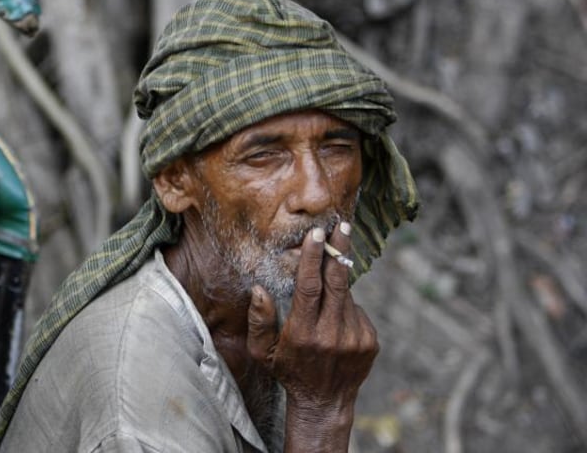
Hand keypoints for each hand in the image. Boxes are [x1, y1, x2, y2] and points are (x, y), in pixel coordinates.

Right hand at [245, 223, 378, 449]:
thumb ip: (259, 320)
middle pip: (337, 282)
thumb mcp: (262, 352)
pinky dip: (345, 308)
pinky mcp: (370, 341)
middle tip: (341, 226)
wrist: (325, 402)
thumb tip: (258, 288)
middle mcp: (331, 334)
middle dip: (339, 250)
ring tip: (326, 291)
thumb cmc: (288, 371)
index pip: (309, 287)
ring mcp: (355, 338)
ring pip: (347, 296)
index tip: (315, 235)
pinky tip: (335, 321)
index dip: (313, 258)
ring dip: (338, 285)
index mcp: (303, 333)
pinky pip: (357, 311)